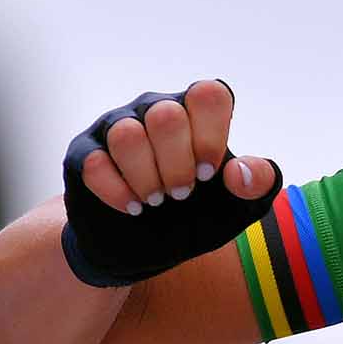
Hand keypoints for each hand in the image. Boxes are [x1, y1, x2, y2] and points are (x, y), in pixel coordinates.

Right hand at [60, 80, 284, 287]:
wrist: (150, 249)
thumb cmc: (200, 216)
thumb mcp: (241, 206)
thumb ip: (258, 184)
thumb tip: (240, 173)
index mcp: (197, 113)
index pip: (208, 94)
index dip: (211, 137)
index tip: (210, 173)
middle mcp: (156, 109)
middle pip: (167, 116)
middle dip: (178, 166)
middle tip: (182, 194)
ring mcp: (117, 126)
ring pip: (127, 135)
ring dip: (147, 179)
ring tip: (155, 200)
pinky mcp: (84, 151)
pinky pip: (95, 162)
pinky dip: (118, 193)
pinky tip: (132, 208)